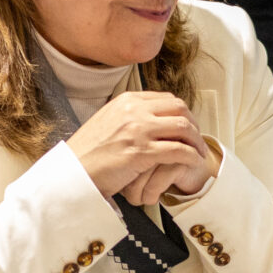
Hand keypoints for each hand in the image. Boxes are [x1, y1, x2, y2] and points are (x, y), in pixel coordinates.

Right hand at [68, 92, 212, 203]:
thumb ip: (130, 116)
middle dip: (194, 124)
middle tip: (197, 140)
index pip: (167, 99)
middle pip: (180, 108)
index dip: (183, 113)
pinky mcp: (141, 152)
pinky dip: (191, 156)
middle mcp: (134, 110)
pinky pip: (179, 150)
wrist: (72, 173)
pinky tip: (193, 162)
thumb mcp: (108, 121)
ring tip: (199, 153)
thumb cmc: (90, 153)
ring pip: (183, 127)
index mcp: (127, 101)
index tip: (188, 126)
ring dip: (197, 141)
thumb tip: (151, 116)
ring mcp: (138, 130)